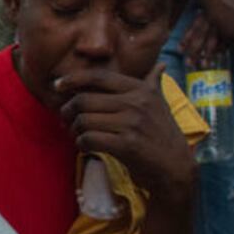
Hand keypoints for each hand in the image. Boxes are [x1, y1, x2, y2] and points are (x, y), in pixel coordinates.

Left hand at [56, 65, 195, 198]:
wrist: (176, 168)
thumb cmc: (163, 135)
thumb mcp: (161, 104)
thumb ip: (154, 83)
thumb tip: (161, 65)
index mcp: (141, 89)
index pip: (98, 76)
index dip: (73, 79)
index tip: (57, 85)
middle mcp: (137, 103)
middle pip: (84, 100)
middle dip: (68, 111)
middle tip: (66, 120)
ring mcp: (132, 123)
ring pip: (84, 120)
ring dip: (75, 130)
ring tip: (78, 134)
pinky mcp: (127, 144)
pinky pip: (89, 139)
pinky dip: (82, 143)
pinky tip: (86, 146)